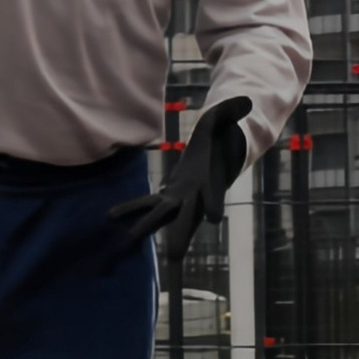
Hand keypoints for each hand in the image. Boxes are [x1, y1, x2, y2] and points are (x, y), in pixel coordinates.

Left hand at [113, 95, 251, 263]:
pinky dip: (131, 210)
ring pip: (162, 217)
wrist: (216, 154)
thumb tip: (247, 100)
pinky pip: (148, 204)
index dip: (213, 204)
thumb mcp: (224, 119)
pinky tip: (111, 216)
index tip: (215, 219)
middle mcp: (195, 197)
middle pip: (187, 218)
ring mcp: (180, 198)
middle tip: (174, 257)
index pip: (213, 195)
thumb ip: (232, 111)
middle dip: (181, 236)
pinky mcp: (168, 195)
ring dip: (147, 229)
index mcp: (211, 182)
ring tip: (128, 242)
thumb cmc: (220, 136)